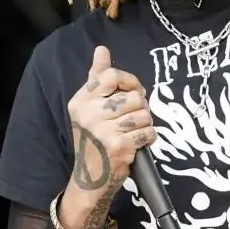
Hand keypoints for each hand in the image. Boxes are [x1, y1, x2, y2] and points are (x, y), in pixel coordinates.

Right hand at [59, 46, 155, 228]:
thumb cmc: (93, 139)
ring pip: (144, 114)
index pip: (112, 76)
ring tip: (132, 133)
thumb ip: (97, 78)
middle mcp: (89, 114)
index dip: (130, 82)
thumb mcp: (89, 108)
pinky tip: (135, 144)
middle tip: (130, 120)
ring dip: (144, 125)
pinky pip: (148, 132)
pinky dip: (148, 139)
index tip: (132, 92)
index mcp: (81, 101)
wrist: (90, 179)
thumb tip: (101, 49)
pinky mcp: (119, 146)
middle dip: (140, 108)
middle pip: (134, 96)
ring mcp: (103, 130)